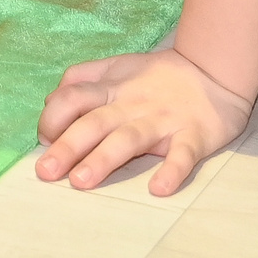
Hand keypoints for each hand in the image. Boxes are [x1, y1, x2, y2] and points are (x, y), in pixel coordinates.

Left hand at [34, 49, 253, 195]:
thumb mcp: (115, 67)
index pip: (73, 98)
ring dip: (104, 160)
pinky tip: (159, 189)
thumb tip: (50, 102)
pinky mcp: (194, 135)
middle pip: (94, 122)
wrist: (213, 71)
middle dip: (67, 146)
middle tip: (45, 172)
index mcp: (111, 88)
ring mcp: (162, 120)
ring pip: (129, 139)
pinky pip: (183, 155)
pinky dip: (172, 171)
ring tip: (81, 182)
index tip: (44, 140)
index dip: (53, 117)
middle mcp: (132, 104)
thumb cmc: (156, 75)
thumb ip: (81, 79)